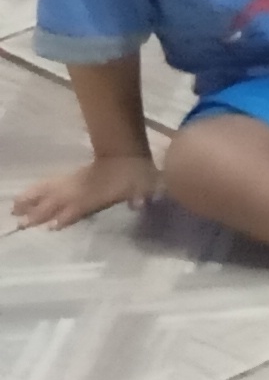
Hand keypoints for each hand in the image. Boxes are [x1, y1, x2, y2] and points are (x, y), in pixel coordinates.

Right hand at [13, 153, 153, 227]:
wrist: (126, 153)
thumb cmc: (135, 174)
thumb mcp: (144, 186)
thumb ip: (141, 196)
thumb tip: (141, 204)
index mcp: (97, 194)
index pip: (78, 207)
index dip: (67, 216)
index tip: (53, 226)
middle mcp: (80, 189)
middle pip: (56, 201)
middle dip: (40, 213)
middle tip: (22, 224)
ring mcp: (72, 182)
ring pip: (47, 191)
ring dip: (30, 200)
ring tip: (13, 209)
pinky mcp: (67, 178)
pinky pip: (46, 184)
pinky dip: (33, 190)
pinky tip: (21, 197)